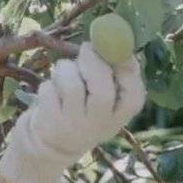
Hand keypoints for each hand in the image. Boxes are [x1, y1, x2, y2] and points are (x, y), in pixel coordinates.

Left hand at [0, 42, 145, 182]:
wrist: (54, 144)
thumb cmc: (84, 109)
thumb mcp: (105, 100)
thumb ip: (112, 74)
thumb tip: (113, 39)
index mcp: (120, 117)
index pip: (134, 96)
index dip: (127, 70)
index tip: (116, 50)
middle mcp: (99, 125)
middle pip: (102, 91)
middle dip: (94, 62)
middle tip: (86, 47)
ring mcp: (73, 126)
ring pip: (71, 86)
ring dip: (67, 68)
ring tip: (64, 70)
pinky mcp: (49, 124)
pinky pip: (48, 91)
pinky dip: (49, 83)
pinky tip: (52, 90)